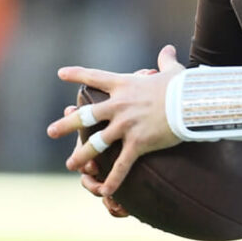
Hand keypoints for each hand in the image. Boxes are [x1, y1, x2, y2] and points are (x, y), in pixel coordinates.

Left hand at [48, 45, 185, 196]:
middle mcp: (119, 106)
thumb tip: (168, 48)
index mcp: (124, 85)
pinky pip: (121, 165)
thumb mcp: (173, 71)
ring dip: (82, 155)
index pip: (95, 78)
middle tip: (51, 132)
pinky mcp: (137, 143)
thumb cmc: (183, 86)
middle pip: (85, 116)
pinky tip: (105, 191)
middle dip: (66, 125)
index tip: (60, 73)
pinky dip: (113, 179)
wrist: (190, 102)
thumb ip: (166, 61)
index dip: (76, 74)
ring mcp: (126, 126)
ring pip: (96, 144)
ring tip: (71, 164)